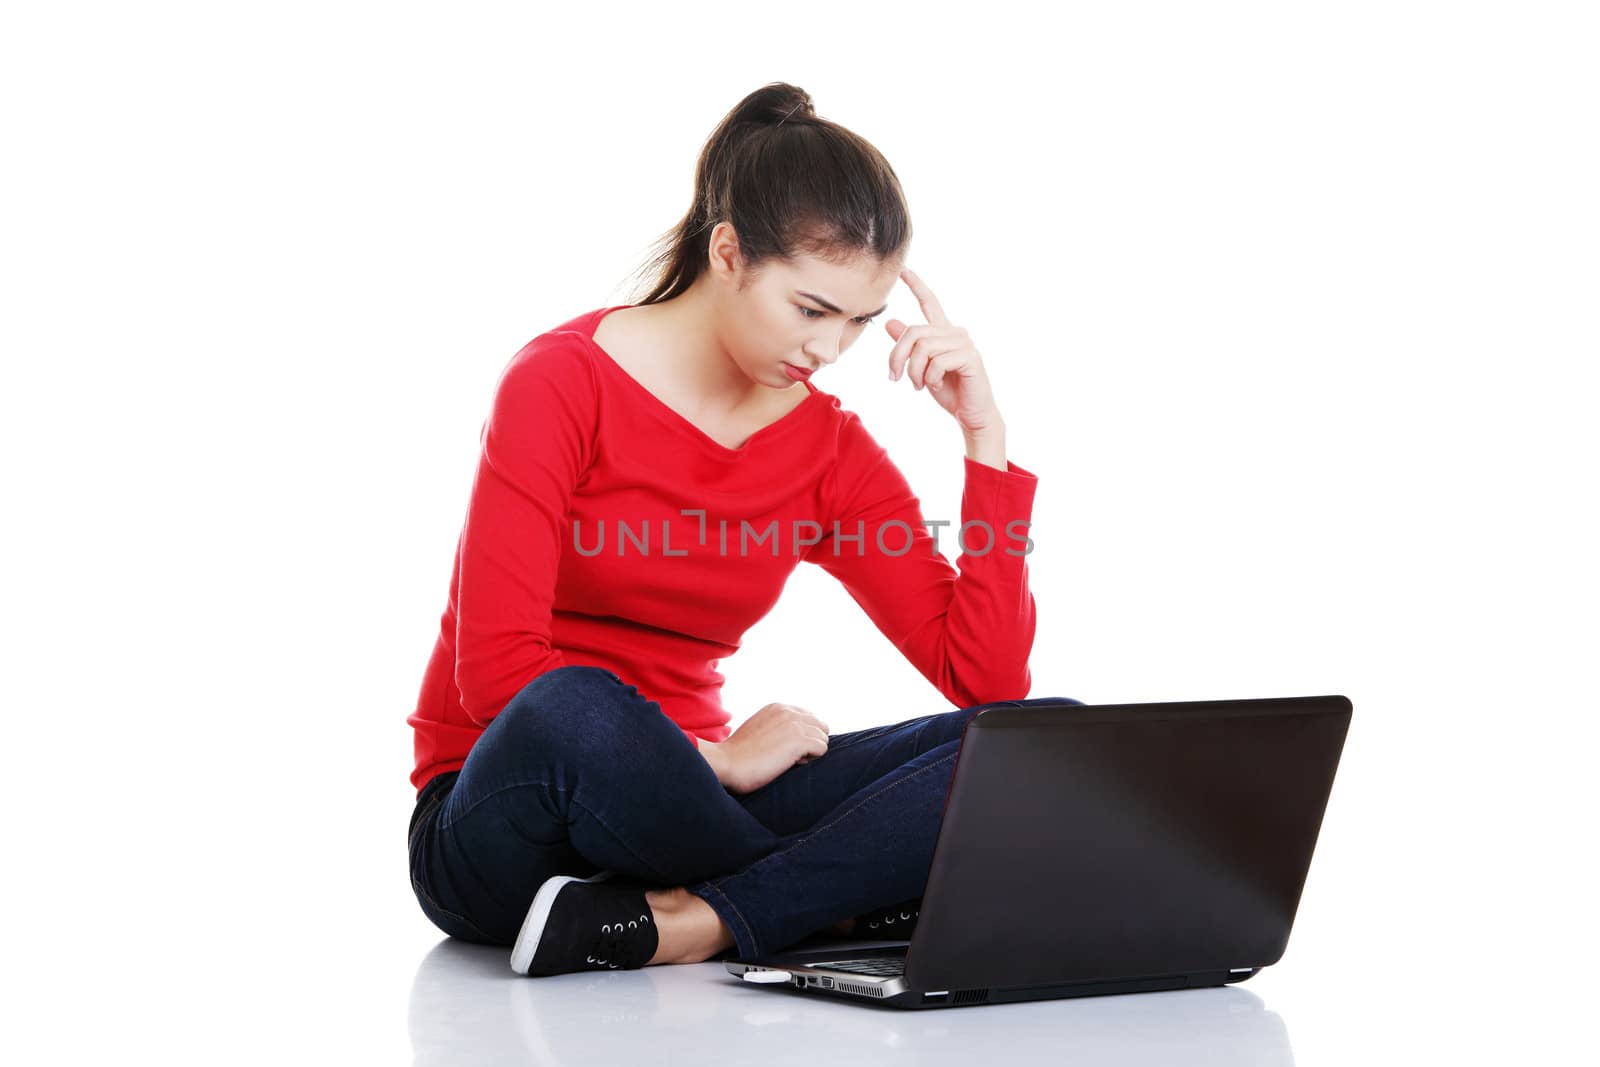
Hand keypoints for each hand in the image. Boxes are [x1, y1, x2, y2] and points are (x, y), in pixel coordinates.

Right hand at [716, 702, 829, 794]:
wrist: (726, 763)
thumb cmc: (739, 755)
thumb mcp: (759, 731)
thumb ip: (778, 728)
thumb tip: (801, 741)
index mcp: (779, 708)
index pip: (809, 719)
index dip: (802, 737)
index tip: (783, 749)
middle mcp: (788, 711)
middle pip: (820, 726)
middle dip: (810, 743)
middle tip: (789, 756)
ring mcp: (794, 724)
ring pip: (823, 738)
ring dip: (810, 753)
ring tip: (787, 760)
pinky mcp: (799, 739)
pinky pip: (822, 749)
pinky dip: (810, 759)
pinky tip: (790, 763)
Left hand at [884, 268, 1003, 437]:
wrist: (971, 414)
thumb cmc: (948, 391)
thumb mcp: (921, 368)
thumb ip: (909, 347)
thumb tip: (890, 322)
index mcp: (943, 333)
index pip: (929, 302)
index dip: (916, 285)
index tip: (902, 269)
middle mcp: (954, 332)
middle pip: (913, 332)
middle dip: (897, 357)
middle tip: (895, 378)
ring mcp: (964, 343)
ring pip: (923, 348)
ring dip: (914, 372)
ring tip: (918, 386)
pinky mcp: (970, 357)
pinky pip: (937, 362)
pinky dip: (930, 379)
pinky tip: (937, 387)